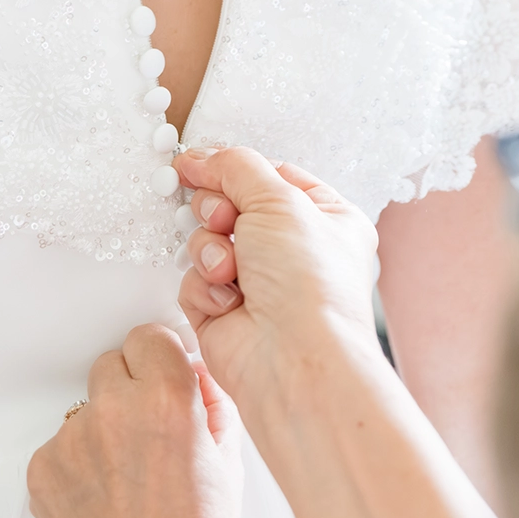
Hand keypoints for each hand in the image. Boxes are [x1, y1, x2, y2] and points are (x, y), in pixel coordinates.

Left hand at [27, 324, 241, 517]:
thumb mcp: (229, 467)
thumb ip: (214, 406)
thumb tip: (198, 379)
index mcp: (167, 401)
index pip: (150, 336)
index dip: (161, 358)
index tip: (164, 376)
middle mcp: (115, 411)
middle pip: (114, 362)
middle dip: (132, 387)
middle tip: (148, 429)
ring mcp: (73, 439)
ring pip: (86, 405)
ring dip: (104, 425)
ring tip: (127, 474)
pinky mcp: (43, 468)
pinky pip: (61, 443)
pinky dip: (79, 461)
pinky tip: (103, 493)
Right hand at [174, 148, 380, 409]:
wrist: (292, 361)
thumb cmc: (310, 286)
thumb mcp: (279, 198)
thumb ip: (236, 166)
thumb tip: (201, 157)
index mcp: (324, 219)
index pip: (269, 176)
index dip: (233, 170)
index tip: (198, 164)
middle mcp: (292, 251)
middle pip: (231, 205)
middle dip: (219, 211)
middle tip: (226, 220)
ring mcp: (258, 283)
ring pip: (207, 241)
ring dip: (212, 250)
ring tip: (230, 270)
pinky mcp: (225, 311)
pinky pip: (194, 280)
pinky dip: (204, 287)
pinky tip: (227, 302)